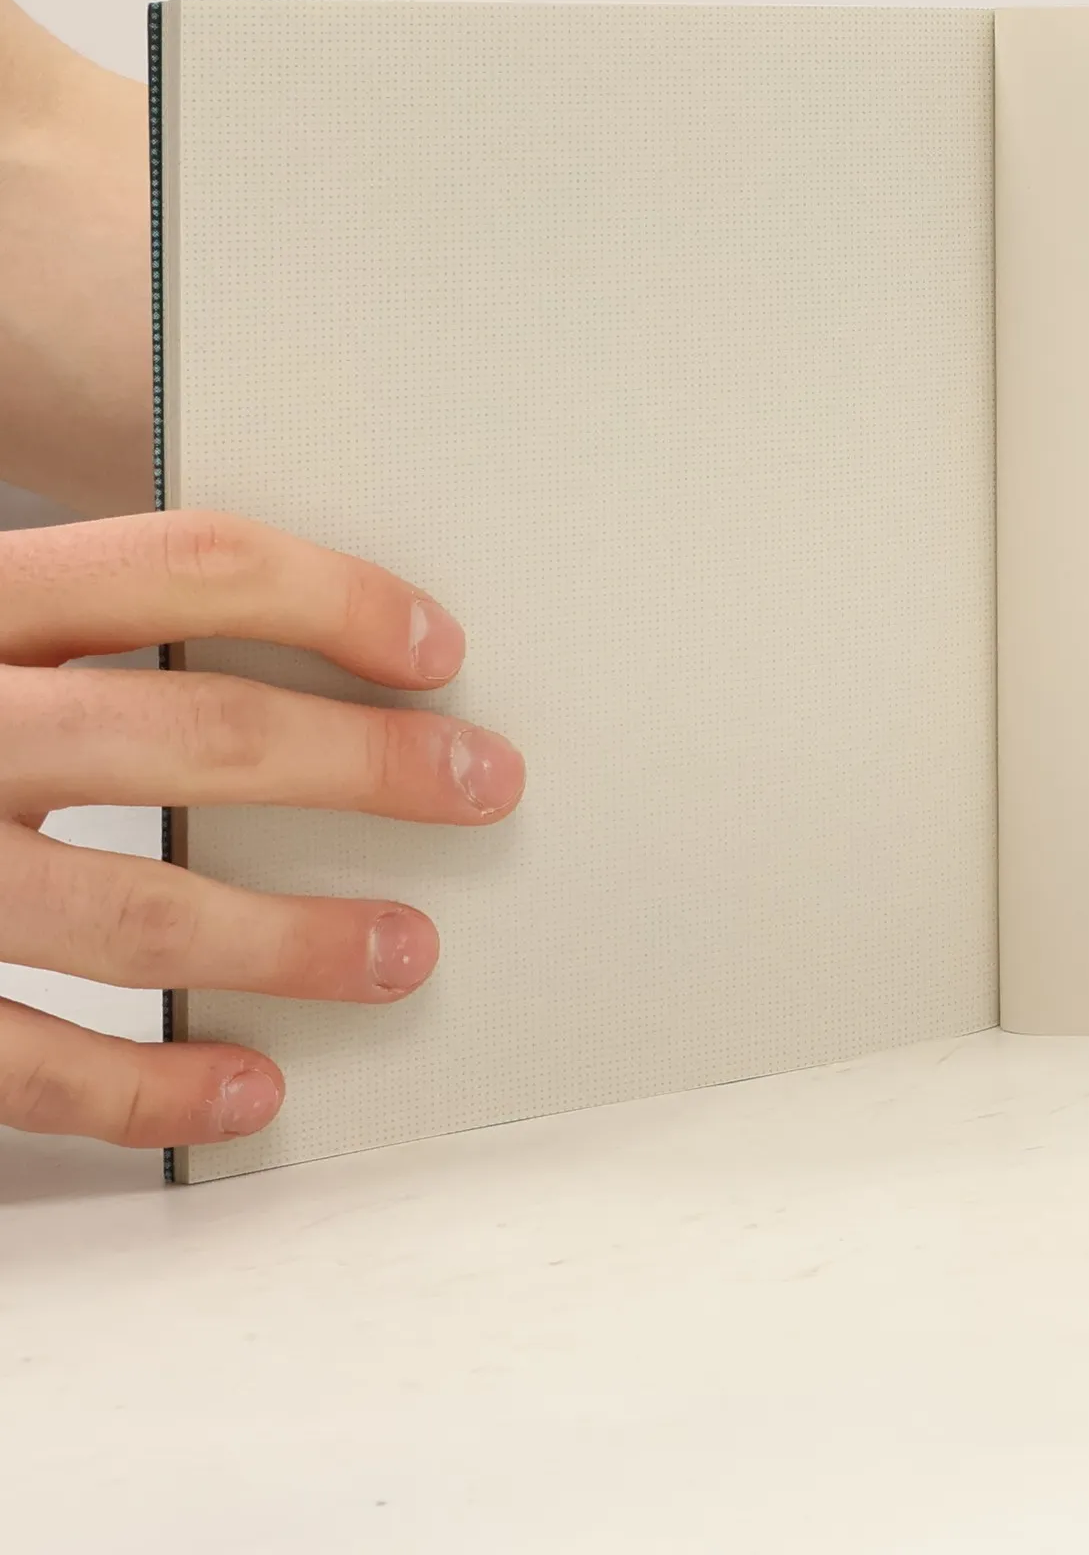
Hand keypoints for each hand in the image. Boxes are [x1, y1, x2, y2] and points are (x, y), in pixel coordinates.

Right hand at [0, 512, 524, 1147]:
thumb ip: (82, 625)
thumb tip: (302, 654)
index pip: (184, 564)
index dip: (332, 598)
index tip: (437, 647)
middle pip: (188, 733)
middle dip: (362, 767)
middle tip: (482, 783)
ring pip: (130, 914)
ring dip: (292, 943)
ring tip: (404, 949)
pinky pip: (22, 1063)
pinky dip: (147, 1085)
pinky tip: (247, 1084)